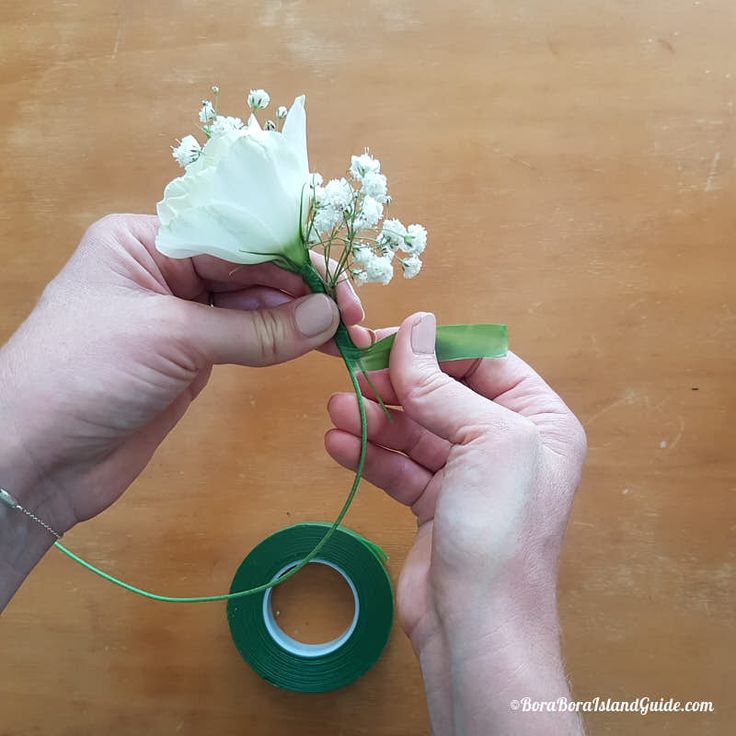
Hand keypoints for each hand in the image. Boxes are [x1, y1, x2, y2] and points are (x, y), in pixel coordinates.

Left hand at [0, 213, 361, 604]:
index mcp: (147, 242)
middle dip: (300, 293)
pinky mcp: (190, 359)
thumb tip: (327, 316)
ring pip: (252, 307)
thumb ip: (255, 329)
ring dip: (297, 320)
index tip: (338, 288)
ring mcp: (179, 317)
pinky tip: (312, 346)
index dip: (291, 261)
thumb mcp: (172, 337)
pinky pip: (245, 340)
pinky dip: (279, 343)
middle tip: (350, 319)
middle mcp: (165, 271)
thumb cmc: (85, 373)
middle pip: (249, 271)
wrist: (38, 458)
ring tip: (343, 336)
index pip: (236, 240)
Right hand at [326, 312, 586, 734]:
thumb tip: (415, 324)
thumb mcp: (484, 440)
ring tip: (336, 408)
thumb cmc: (499, 528)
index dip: (435, 347)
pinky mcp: (434, 505)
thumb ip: (442, 383)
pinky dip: (369, 453)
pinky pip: (398, 466)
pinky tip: (337, 442)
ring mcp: (468, 475)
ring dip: (375, 418)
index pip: (483, 361)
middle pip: (443, 393)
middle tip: (350, 373)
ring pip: (415, 430)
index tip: (386, 339)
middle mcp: (506, 443)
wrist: (476, 628)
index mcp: (538, 419)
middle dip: (397, 384)